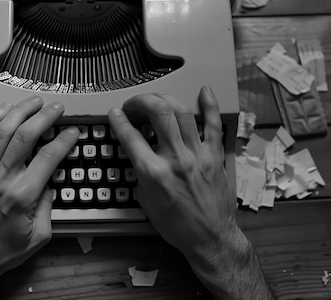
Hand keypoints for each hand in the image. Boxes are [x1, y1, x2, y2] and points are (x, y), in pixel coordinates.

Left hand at [0, 96, 78, 298]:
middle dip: (45, 116)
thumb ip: (48, 203)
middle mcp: (1, 180)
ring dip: (20, 111)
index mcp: (22, 196)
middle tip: (56, 108)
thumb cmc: (3, 251)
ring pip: (1, 131)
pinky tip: (3, 110)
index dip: (64, 140)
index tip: (72, 132)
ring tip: (33, 101)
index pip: (48, 156)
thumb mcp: (40, 234)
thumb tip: (49, 178)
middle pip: (25, 136)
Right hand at [108, 87, 237, 252]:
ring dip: (166, 99)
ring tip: (157, 100)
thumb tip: (136, 154)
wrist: (209, 238)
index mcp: (154, 172)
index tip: (115, 114)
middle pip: (159, 112)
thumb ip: (139, 173)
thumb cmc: (177, 225)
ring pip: (182, 112)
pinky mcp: (215, 156)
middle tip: (134, 105)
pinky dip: (209, 105)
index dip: (119, 120)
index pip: (130, 136)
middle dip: (141, 101)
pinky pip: (213, 124)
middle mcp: (176, 159)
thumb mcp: (145, 201)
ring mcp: (198, 155)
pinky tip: (205, 93)